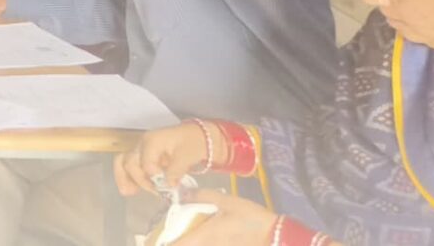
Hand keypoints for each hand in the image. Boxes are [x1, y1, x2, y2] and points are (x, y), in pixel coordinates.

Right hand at [115, 121, 210, 196]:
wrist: (197, 135)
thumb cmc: (193, 142)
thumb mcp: (187, 156)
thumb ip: (176, 171)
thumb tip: (167, 185)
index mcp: (152, 141)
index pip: (146, 163)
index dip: (154, 177)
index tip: (167, 185)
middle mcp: (142, 144)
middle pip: (130, 163)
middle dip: (140, 180)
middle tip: (155, 191)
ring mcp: (140, 149)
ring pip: (123, 163)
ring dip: (125, 178)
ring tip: (128, 192)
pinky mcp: (142, 157)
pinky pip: (129, 166)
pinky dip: (127, 177)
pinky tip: (129, 190)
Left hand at [163, 191, 280, 244]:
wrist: (277, 235)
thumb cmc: (251, 218)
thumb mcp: (228, 201)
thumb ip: (204, 196)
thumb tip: (183, 193)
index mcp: (203, 236)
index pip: (176, 245)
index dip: (163, 243)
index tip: (156, 238)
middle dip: (176, 241)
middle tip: (167, 234)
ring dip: (189, 241)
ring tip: (185, 233)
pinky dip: (202, 241)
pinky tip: (205, 234)